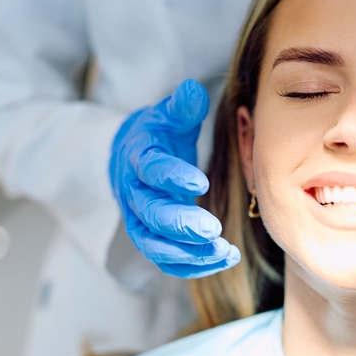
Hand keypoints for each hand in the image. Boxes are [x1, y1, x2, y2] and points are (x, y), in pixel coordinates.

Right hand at [109, 79, 240, 276]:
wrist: (130, 157)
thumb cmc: (159, 134)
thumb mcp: (168, 115)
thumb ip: (183, 107)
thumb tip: (193, 90)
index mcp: (137, 157)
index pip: (150, 169)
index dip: (171, 176)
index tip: (200, 182)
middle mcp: (133, 192)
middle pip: (150, 214)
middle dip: (180, 224)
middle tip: (213, 229)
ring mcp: (138, 219)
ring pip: (155, 244)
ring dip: (188, 252)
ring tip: (224, 251)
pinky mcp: (149, 238)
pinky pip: (165, 259)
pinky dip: (192, 265)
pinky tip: (224, 260)